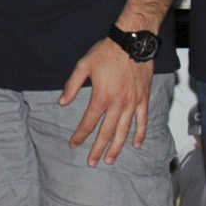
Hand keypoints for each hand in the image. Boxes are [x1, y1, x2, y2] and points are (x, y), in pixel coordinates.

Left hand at [60, 39, 151, 166]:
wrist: (132, 42)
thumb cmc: (107, 52)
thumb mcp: (84, 65)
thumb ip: (72, 86)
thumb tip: (62, 102)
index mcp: (101, 97)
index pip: (88, 122)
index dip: (80, 135)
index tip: (73, 145)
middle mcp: (118, 104)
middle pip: (106, 132)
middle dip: (97, 149)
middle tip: (92, 163)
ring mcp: (132, 103)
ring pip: (124, 131)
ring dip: (117, 147)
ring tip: (110, 160)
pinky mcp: (143, 99)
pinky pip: (142, 120)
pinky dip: (140, 133)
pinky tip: (136, 144)